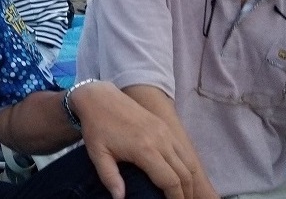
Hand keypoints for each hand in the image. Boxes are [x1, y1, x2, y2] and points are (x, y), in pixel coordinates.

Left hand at [72, 82, 205, 198]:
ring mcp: (164, 131)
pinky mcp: (163, 126)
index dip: (175, 198)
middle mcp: (160, 139)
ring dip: (189, 180)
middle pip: (184, 173)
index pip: (170, 180)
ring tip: (183, 194)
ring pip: (187, 161)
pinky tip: (180, 175)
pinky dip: (186, 166)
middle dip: (186, 193)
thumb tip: (120, 198)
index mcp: (144, 149)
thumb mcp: (97, 154)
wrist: (99, 97)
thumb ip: (110, 178)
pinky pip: (182, 150)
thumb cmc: (96, 127)